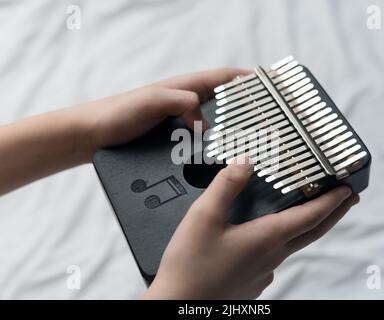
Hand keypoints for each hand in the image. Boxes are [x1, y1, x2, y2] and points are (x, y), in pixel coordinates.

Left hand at [76, 68, 249, 159]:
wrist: (94, 135)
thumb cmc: (119, 112)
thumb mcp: (153, 101)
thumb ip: (180, 102)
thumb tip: (205, 122)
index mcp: (184, 87)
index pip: (222, 78)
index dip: (245, 80)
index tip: (267, 87)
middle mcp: (185, 102)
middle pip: (222, 102)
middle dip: (243, 108)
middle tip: (264, 121)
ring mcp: (179, 121)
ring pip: (212, 124)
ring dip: (228, 131)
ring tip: (247, 143)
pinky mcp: (172, 138)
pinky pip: (198, 140)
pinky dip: (211, 146)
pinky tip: (217, 159)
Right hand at [144, 157, 358, 299]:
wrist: (180, 305)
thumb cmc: (191, 266)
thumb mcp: (204, 217)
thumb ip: (226, 186)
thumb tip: (245, 162)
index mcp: (266, 239)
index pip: (310, 217)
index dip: (332, 201)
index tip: (348, 189)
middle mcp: (272, 258)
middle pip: (311, 233)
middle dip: (333, 213)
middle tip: (348, 199)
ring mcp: (263, 273)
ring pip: (292, 245)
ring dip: (305, 226)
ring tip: (304, 211)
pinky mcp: (251, 283)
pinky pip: (273, 257)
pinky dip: (279, 241)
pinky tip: (261, 237)